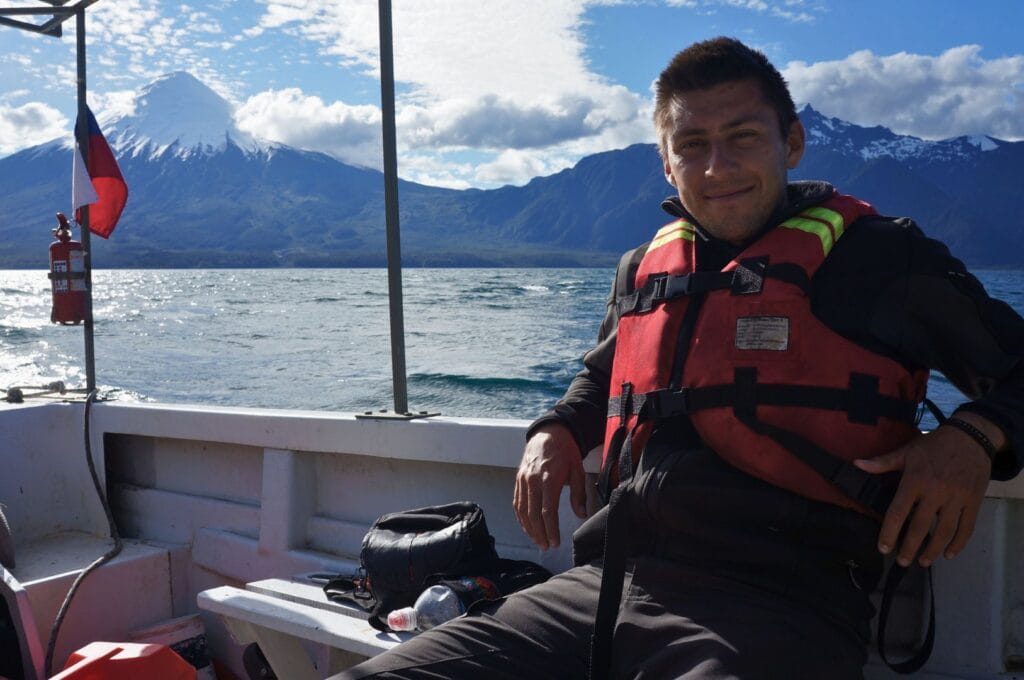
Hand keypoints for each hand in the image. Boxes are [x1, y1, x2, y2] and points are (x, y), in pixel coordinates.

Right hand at [513, 423, 587, 548]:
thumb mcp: (577, 470)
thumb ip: (578, 493)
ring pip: (523, 509)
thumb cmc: (565, 451)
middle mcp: (533, 479)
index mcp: (549, 478)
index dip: (551, 529)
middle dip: (539, 533)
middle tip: (546, 546)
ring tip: (537, 540)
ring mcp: (523, 479)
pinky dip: (520, 517)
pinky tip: (526, 526)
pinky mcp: (518, 479)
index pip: (548, 510)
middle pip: (533, 513)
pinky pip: (517, 501)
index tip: (555, 542)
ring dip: (529, 528)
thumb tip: (581, 514)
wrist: (549, 433)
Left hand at [853, 414, 998, 566]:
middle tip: (902, 562)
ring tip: (923, 562)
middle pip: (921, 527)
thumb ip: (882, 462)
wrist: (970, 437)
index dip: (889, 533)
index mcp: (915, 481)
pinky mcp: (973, 502)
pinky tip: (948, 554)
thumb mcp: (906, 451)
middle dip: (910, 547)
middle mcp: (936, 492)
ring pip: (944, 531)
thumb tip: (856, 464)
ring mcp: (956, 498)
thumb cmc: (934, 445)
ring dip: (933, 550)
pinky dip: (958, 543)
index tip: (883, 548)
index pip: (898, 512)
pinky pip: (966, 527)